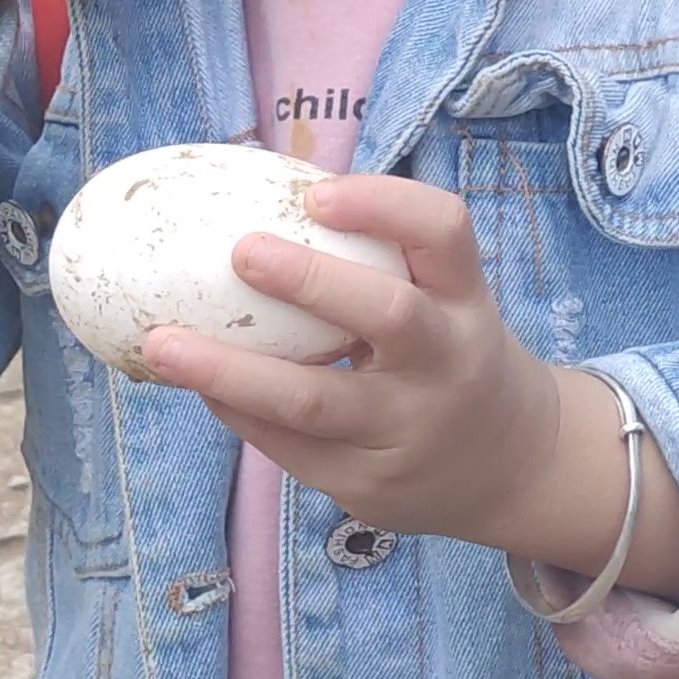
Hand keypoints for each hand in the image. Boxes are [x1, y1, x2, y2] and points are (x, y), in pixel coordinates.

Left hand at [141, 176, 561, 547]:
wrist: (513, 466)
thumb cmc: (450, 354)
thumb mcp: (448, 300)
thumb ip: (382, 258)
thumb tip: (255, 193)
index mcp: (466, 300)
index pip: (444, 232)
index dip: (384, 204)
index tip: (317, 194)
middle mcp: (448, 362)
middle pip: (389, 313)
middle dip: (312, 281)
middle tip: (241, 251)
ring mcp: (409, 430)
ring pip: (317, 401)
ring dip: (232, 371)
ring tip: (165, 345)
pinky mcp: (369, 486)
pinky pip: (290, 446)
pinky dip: (238, 411)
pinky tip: (199, 385)